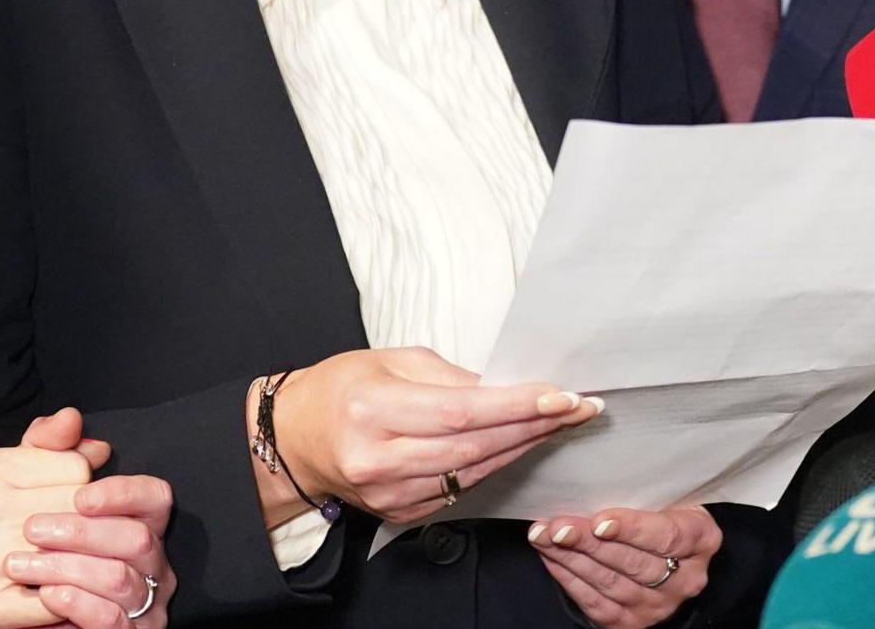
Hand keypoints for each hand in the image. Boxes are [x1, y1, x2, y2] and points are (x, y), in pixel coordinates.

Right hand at [0, 409, 173, 628]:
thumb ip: (44, 447)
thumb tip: (90, 437)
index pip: (74, 470)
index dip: (81, 484)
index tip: (69, 497)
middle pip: (76, 511)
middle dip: (86, 522)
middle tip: (77, 532)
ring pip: (72, 554)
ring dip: (84, 560)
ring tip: (78, 560)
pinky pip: (54, 600)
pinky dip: (67, 597)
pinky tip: (61, 587)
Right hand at [267, 347, 600, 524]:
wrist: (296, 438)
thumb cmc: (341, 389)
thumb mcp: (390, 361)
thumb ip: (450, 377)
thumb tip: (506, 388)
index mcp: (373, 408)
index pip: (461, 411)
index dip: (517, 405)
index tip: (562, 395)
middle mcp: (379, 457)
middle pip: (474, 447)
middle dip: (533, 426)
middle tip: (578, 409)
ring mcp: (389, 493)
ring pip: (473, 474)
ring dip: (522, 448)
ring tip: (558, 425)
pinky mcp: (399, 513)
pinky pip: (460, 492)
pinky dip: (493, 468)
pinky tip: (517, 448)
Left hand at [527, 504, 717, 628]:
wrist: (669, 554)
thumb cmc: (661, 512)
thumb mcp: (667, 495)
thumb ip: (642, 490)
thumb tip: (591, 473)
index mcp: (702, 540)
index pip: (667, 536)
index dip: (632, 529)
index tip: (599, 521)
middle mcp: (685, 579)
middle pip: (633, 563)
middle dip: (589, 543)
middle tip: (557, 527)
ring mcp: (659, 605)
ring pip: (611, 584)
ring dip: (571, 559)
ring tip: (543, 536)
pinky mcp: (633, 622)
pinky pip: (596, 604)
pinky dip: (569, 579)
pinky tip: (550, 556)